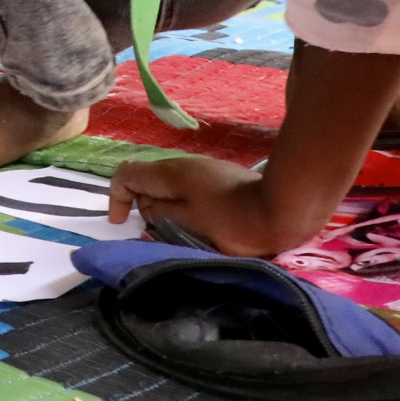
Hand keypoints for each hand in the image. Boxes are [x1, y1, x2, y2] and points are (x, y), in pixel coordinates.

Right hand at [110, 153, 316, 256]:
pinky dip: (183, 207)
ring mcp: (203, 171)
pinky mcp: (220, 180)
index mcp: (170, 173)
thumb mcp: (188, 223)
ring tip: (180, 233)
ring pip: (168, 187)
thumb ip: (159, 214)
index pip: (126, 174)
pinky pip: (188, 191)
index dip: (116, 198)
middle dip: (142, 206)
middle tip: (156, 234)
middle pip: (146, 180)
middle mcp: (183, 166)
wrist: (282, 210)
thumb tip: (144, 210)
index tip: (123, 224)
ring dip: (165, 209)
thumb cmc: (233, 221)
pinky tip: (201, 226)